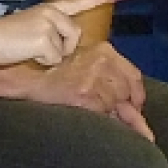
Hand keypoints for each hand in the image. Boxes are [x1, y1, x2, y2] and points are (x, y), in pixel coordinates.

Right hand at [0, 0, 106, 66]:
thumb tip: (62, 50)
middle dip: (62, 48)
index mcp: (48, 8)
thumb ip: (49, 32)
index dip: (92, 0)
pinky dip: (41, 62)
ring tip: (29, 49)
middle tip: (37, 48)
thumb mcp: (30, 27)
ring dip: (50, 56)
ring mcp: (49, 25)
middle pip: (75, 35)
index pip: (74, 3)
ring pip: (64, 50)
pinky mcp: (45, 39)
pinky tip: (26, 53)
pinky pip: (54, 60)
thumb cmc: (3, 37)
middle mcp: (52, 13)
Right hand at [23, 42, 154, 140]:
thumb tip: (136, 105)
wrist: (31, 78)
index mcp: (105, 50)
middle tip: (109, 112)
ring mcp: (93, 78)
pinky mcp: (84, 95)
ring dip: (105, 111)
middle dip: (121, 106)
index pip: (133, 75)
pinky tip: (81, 109)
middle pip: (126, 91)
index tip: (133, 106)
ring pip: (114, 104)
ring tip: (86, 105)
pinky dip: (96, 117)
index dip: (136, 94)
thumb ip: (112, 78)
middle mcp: (102, 61)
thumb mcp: (88, 64)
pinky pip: (102, 113)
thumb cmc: (58, 72)